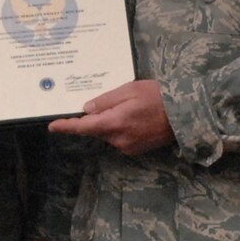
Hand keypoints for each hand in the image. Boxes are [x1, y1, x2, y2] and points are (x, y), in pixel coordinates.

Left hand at [49, 79, 176, 155]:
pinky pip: (121, 139)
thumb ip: (106, 100)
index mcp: (114, 123)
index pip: (83, 127)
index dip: (66, 126)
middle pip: (97, 130)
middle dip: (98, 118)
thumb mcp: (130, 90)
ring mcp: (128, 147)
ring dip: (112, 123)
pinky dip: (123, 129)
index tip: (52, 126)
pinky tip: (138, 118)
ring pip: (109, 134)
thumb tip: (87, 109)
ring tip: (133, 108)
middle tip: (116, 102)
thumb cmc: (159, 96)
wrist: (187, 114)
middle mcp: (118, 139)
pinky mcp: (137, 150)